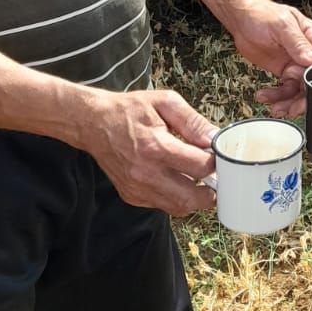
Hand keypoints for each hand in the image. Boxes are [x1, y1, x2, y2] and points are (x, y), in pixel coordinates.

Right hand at [83, 89, 216, 215]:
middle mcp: (145, 173)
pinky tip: (176, 180)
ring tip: (198, 180)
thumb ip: (193, 122)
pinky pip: (162, 205)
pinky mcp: (132, 195)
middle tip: (216, 178)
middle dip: (210, 191)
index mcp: (156, 147)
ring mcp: (137, 188)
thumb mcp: (165, 103)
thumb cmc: (129, 110)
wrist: (94, 123)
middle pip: (191, 198)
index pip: (200, 167)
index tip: (217, 156)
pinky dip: (175, 198)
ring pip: (178, 207)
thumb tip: (215, 137)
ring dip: (194, 198)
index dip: (215, 163)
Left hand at [228, 0, 311, 117]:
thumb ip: (297, 43)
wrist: (241, 19)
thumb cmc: (262, 14)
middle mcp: (307, 52)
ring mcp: (295, 63)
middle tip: (291, 109)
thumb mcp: (281, 26)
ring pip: (299, 89)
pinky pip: (285, 89)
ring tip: (276, 108)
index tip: (305, 91)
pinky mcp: (283, 70)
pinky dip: (275, 96)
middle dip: (302, 98)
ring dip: (287, 101)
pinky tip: (264, 96)